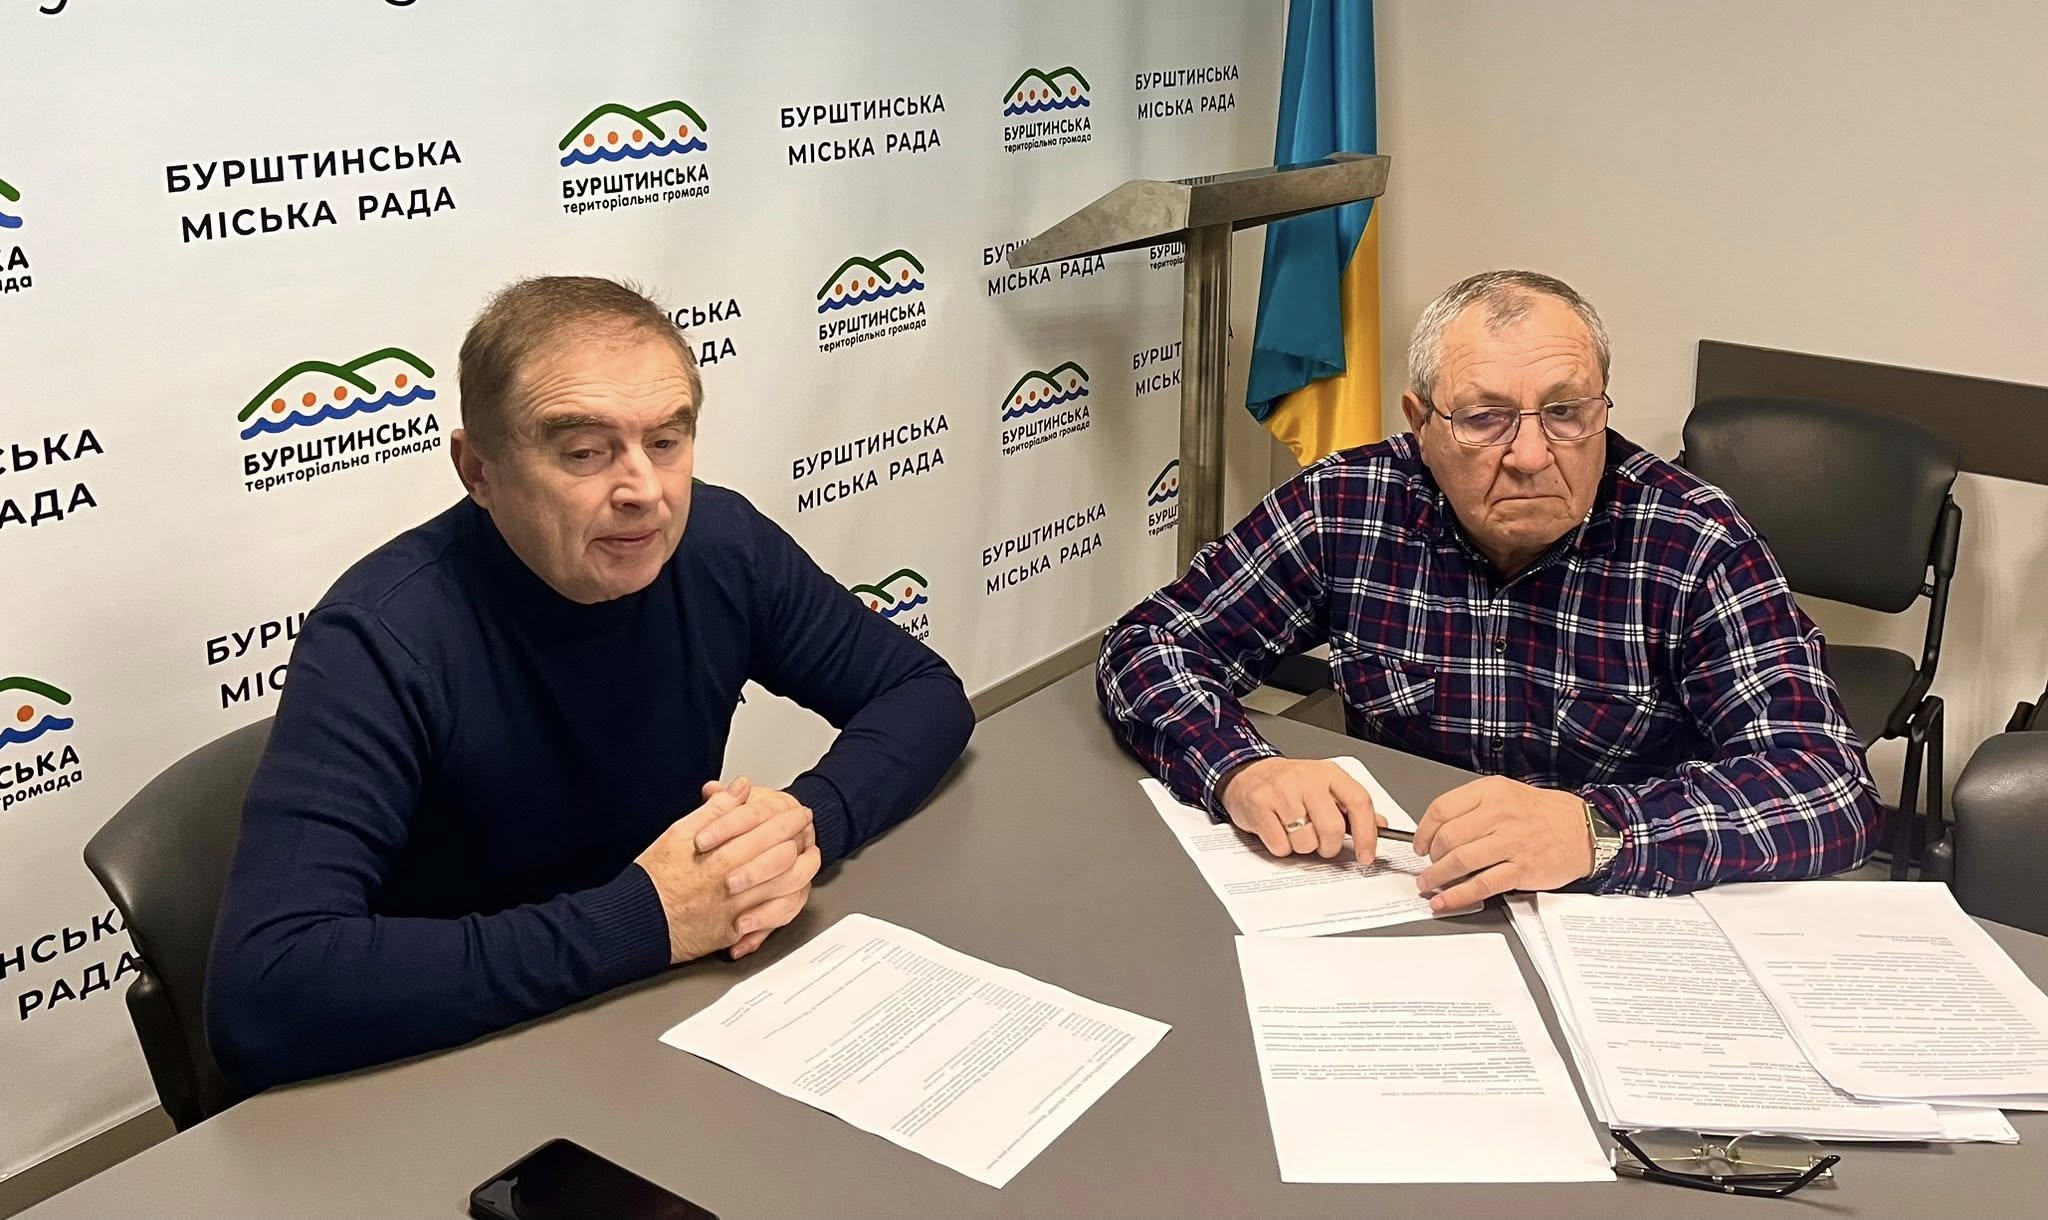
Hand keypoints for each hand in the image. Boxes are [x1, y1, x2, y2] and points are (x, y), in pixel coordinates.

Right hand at [633, 779, 818, 963]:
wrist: (637, 921)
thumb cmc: (655, 878)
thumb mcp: (679, 833)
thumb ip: (716, 810)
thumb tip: (740, 788)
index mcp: (723, 855)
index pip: (771, 830)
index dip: (789, 818)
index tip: (798, 812)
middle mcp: (735, 883)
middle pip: (786, 857)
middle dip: (802, 839)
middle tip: (807, 830)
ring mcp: (739, 909)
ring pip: (788, 888)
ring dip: (803, 870)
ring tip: (807, 858)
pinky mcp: (736, 931)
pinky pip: (774, 918)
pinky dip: (788, 904)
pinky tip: (793, 892)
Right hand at [1219, 757, 1383, 859]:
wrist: (1247, 773)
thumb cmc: (1288, 783)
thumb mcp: (1324, 787)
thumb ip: (1351, 807)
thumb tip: (1380, 826)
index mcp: (1328, 773)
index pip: (1359, 802)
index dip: (1367, 834)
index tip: (1366, 855)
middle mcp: (1306, 779)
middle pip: (1332, 828)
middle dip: (1329, 846)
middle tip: (1322, 844)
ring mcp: (1281, 792)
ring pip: (1305, 841)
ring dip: (1302, 847)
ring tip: (1294, 831)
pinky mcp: (1260, 807)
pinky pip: (1280, 846)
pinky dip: (1281, 847)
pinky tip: (1278, 831)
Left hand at [1411, 776, 1591, 911]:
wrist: (1583, 830)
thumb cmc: (1543, 814)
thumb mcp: (1505, 794)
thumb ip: (1473, 808)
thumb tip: (1439, 831)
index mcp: (1491, 792)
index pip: (1441, 809)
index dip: (1423, 831)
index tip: (1419, 843)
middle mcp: (1499, 815)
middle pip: (1447, 837)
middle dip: (1430, 856)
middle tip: (1428, 865)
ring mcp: (1511, 843)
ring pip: (1460, 861)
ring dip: (1436, 877)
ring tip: (1428, 884)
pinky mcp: (1521, 870)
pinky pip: (1481, 885)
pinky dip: (1457, 896)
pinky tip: (1444, 900)